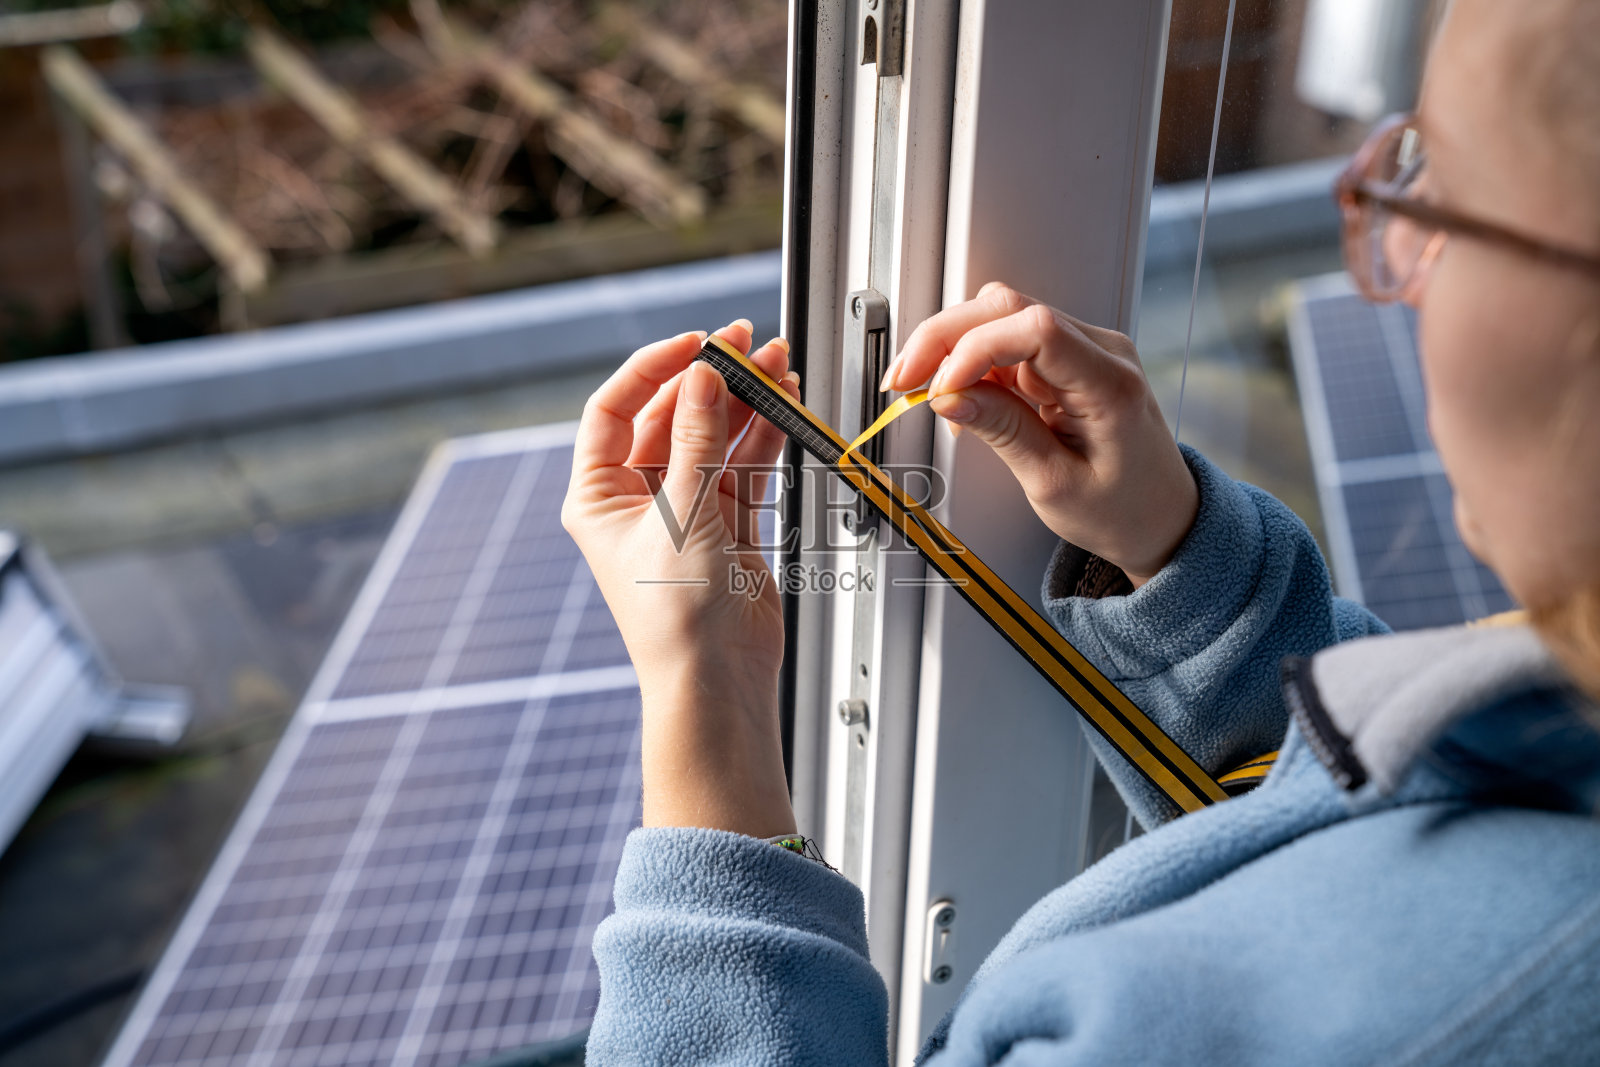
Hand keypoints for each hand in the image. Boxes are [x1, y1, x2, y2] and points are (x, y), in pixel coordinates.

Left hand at [563, 320, 799, 837]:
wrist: (716, 681)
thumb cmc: (675, 619)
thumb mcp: (682, 514)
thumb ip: (697, 439)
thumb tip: (702, 377)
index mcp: (599, 497)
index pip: (614, 409)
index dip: (652, 369)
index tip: (694, 344)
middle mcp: (637, 501)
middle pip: (671, 418)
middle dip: (710, 380)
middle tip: (746, 346)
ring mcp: (684, 513)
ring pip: (714, 438)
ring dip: (744, 403)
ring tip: (777, 367)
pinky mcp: (726, 528)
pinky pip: (743, 467)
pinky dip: (762, 437)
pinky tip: (782, 406)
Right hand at [883, 283, 1196, 586]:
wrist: (1159, 517)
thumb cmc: (1122, 508)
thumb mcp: (1054, 484)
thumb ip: (1002, 432)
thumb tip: (949, 395)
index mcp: (1110, 384)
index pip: (1035, 330)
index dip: (974, 349)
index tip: (938, 389)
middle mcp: (1100, 352)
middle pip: (1007, 309)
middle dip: (944, 339)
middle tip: (902, 382)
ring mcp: (1083, 350)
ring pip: (999, 317)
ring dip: (949, 347)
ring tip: (920, 391)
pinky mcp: (1065, 360)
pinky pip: (1007, 342)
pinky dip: (969, 363)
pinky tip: (954, 396)